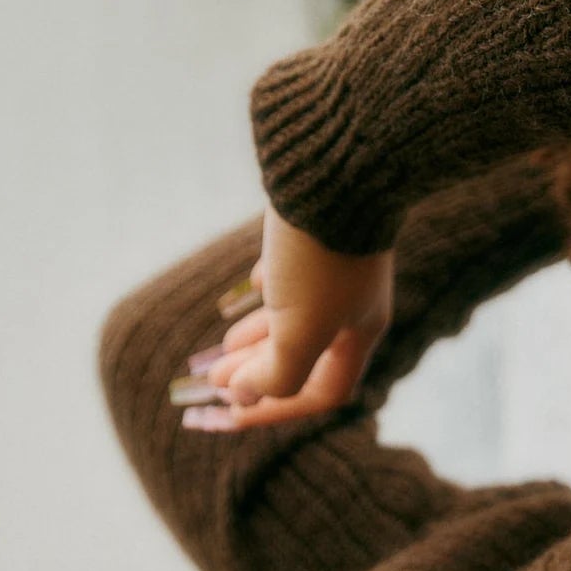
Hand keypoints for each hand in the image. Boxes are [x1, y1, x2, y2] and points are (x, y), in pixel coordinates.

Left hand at [179, 204, 394, 431]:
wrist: (338, 157)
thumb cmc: (321, 252)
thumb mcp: (301, 328)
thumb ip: (276, 373)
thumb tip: (242, 396)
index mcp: (360, 331)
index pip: (321, 393)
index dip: (274, 411)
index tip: (229, 412)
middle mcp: (352, 303)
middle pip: (303, 358)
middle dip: (256, 376)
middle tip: (211, 382)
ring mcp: (334, 265)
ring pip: (293, 318)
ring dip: (254, 340)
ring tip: (218, 351)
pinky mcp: (314, 232)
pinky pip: (287, 275)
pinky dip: (261, 294)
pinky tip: (241, 294)